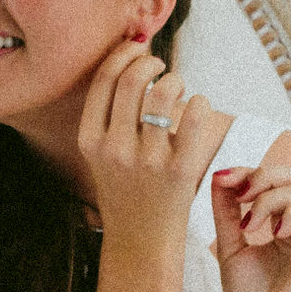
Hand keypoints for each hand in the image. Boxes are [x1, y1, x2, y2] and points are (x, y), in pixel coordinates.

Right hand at [76, 39, 227, 253]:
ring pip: (163, 92)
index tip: (137, 49)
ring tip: (178, 88)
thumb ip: (110, 113)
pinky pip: (194, 117)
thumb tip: (133, 56)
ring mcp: (147, 160)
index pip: (104, 79)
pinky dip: (199, 102)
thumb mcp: (101, 154)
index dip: (124, 54)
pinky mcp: (179, 171)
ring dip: (175, 80)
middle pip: (133, 79)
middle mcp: (115, 148)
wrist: (141, 241)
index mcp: (90, 140)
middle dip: (151, 61)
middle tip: (161, 67)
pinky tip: (198, 107)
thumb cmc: (126, 190)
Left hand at [211, 157, 290, 291]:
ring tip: (253, 224)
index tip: (223, 178)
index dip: (249, 172)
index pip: (275, 182)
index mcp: (284, 224)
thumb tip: (220, 177)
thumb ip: (227, 212)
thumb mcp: (230, 247)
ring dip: (272, 198)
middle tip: (242, 195)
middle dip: (265, 176)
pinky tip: (274, 233)